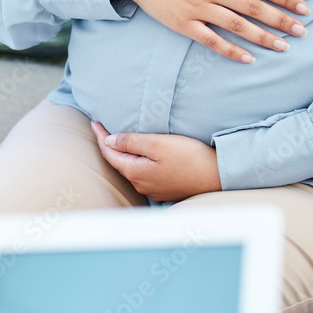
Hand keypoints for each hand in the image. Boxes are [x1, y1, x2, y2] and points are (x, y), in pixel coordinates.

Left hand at [91, 121, 222, 201]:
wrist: (218, 177)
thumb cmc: (190, 158)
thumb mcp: (158, 143)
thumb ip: (131, 142)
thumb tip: (109, 141)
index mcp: (136, 172)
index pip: (110, 154)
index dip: (100, 137)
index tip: (93, 123)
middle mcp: (142, 185)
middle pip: (119, 163)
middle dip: (109, 146)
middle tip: (102, 130)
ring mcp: (154, 189)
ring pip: (132, 169)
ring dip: (125, 155)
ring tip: (119, 141)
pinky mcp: (166, 189)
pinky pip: (145, 173)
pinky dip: (138, 162)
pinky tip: (143, 155)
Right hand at [110, 0, 309, 63]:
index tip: (303, 7)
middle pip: (254, 7)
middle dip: (281, 20)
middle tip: (302, 31)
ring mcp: (198, 7)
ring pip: (237, 25)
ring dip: (262, 37)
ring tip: (283, 47)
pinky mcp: (184, 23)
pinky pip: (211, 40)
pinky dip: (230, 50)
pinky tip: (248, 58)